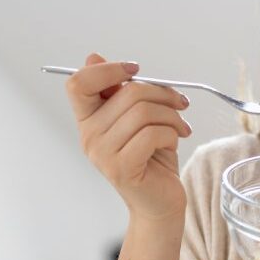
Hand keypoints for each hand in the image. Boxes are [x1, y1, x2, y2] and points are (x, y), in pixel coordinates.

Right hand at [63, 52, 192, 222]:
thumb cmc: (151, 158)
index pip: (78, 83)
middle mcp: (89, 137)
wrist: (160, 202)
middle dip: (162, 93)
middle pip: (127, 92)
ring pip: (143, 112)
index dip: (109, 70)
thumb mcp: (136, 118)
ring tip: (180, 126)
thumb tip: (93, 57)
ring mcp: (102, 154)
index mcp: (87, 120)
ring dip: (172, 115)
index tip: (136, 71)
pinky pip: (152, 134)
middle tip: (180, 103)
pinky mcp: (122, 168)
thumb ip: (118, 90)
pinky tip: (176, 141)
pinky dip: (172, 133)